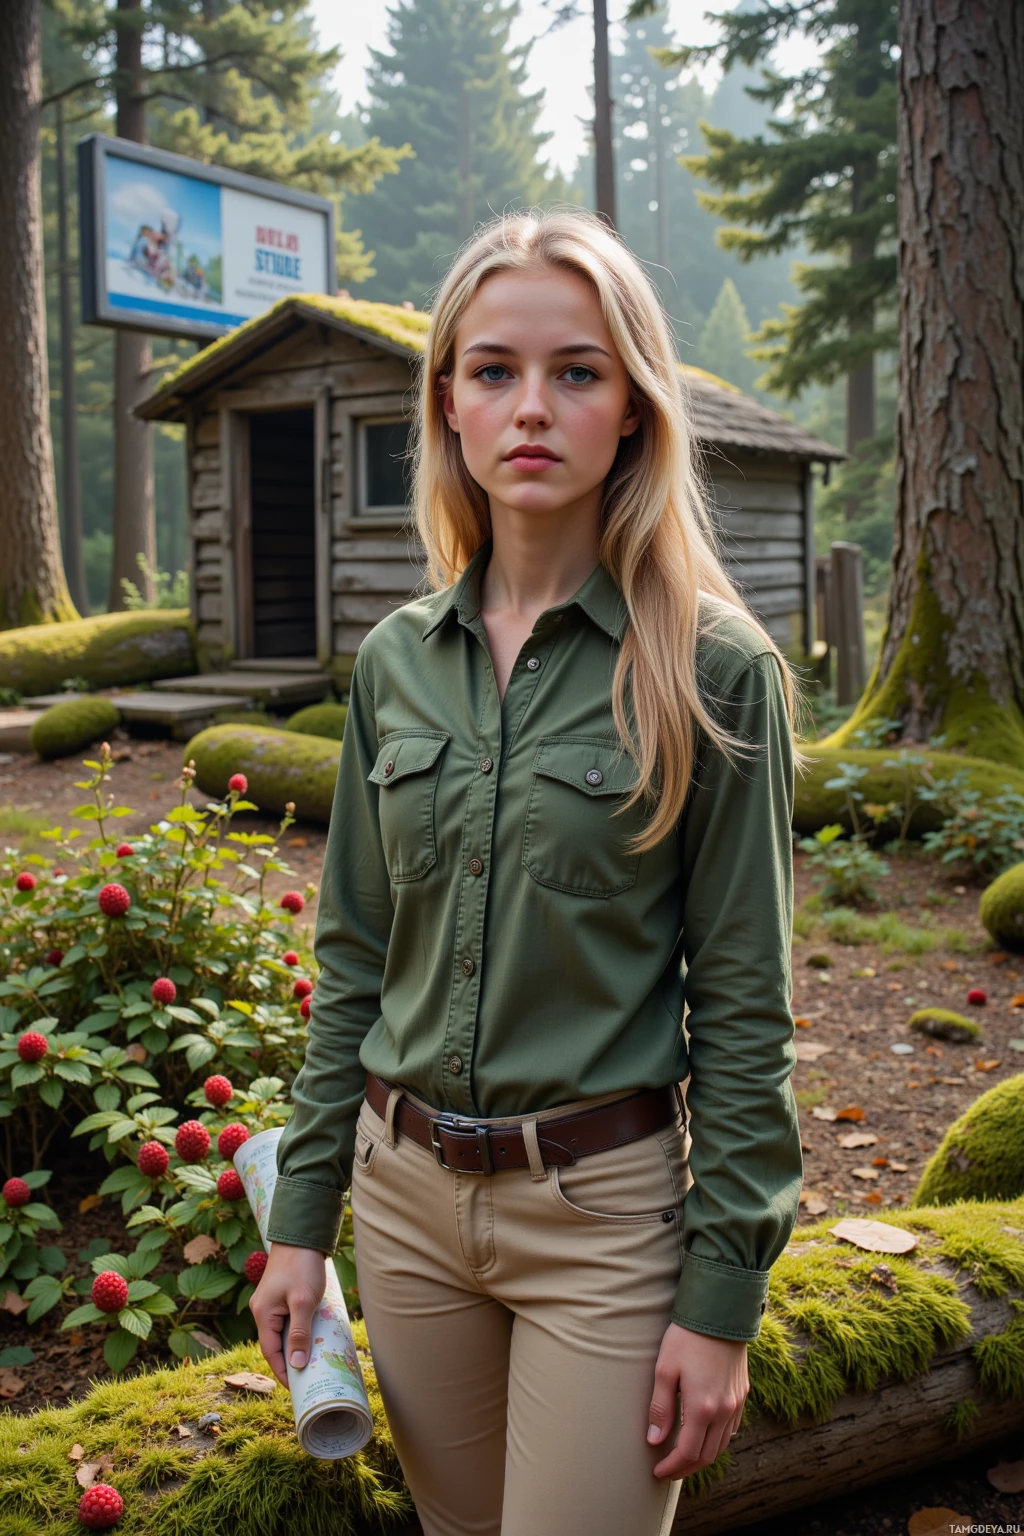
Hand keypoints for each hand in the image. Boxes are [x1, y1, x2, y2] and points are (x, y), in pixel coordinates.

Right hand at [249, 1241, 328, 1387]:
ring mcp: (270, 1302)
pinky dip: (296, 1332)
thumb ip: (299, 1334)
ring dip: (293, 1347)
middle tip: (307, 1379)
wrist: (301, 1235)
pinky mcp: (280, 1295)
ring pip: (280, 1333)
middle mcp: (261, 1310)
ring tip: (311, 1362)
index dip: (282, 1372)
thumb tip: (295, 1366)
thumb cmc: (302, 1266)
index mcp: (262, 1314)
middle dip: (288, 1362)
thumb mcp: (303, 1302)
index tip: (297, 1388)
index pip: (270, 1352)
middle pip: (273, 1345)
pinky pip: (285, 1321)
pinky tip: (309, 1337)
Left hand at [646, 1322, 748, 1478]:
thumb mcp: (665, 1370)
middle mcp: (724, 1411)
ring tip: (684, 1457)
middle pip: (707, 1456)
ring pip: (722, 1446)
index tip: (658, 1471)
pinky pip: (732, 1429)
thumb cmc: (687, 1338)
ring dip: (703, 1457)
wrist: (720, 1312)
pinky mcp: (742, 1393)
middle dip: (686, 1468)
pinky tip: (705, 1436)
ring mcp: (736, 1403)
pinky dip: (718, 1441)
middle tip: (668, 1470)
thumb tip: (654, 1441)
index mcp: (702, 1408)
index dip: (672, 1467)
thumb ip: (660, 1408)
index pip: (688, 1453)